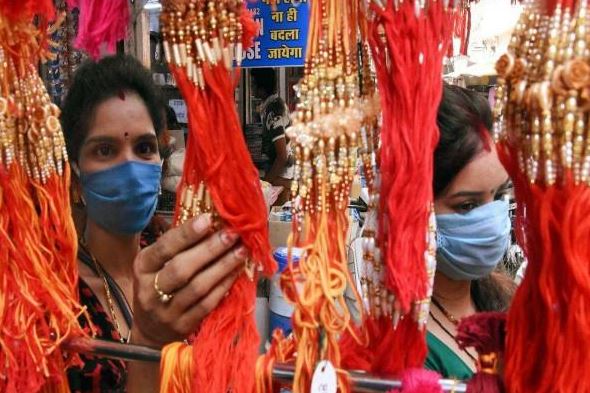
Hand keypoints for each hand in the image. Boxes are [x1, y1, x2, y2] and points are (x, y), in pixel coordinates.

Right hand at [131, 214, 246, 346]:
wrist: (150, 329)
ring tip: (241, 251)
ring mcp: (166, 311)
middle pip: (181, 268)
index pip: (164, 247)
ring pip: (197, 287)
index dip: (187, 234)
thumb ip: (178, 246)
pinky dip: (223, 286)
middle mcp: (150, 289)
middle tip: (232, 234)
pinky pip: (207, 304)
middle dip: (209, 249)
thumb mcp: (157, 264)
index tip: (208, 219)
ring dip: (222, 267)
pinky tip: (236, 273)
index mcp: (143, 267)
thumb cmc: (158, 286)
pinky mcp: (182, 326)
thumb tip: (211, 220)